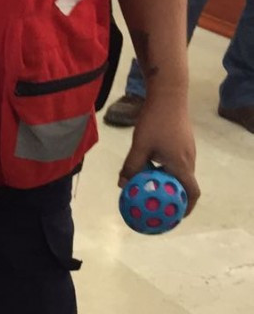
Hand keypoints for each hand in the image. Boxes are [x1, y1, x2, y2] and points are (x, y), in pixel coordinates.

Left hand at [118, 95, 200, 214]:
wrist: (169, 95)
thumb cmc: (155, 121)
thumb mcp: (139, 147)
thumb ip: (131, 167)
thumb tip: (122, 185)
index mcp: (181, 165)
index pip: (191, 193)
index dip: (186, 208)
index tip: (175, 218)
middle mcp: (189, 159)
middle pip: (185, 185)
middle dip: (173, 198)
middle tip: (158, 207)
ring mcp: (187, 150)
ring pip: (179, 173)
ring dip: (167, 183)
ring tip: (150, 189)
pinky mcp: (182, 142)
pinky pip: (176, 163)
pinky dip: (166, 171)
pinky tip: (149, 169)